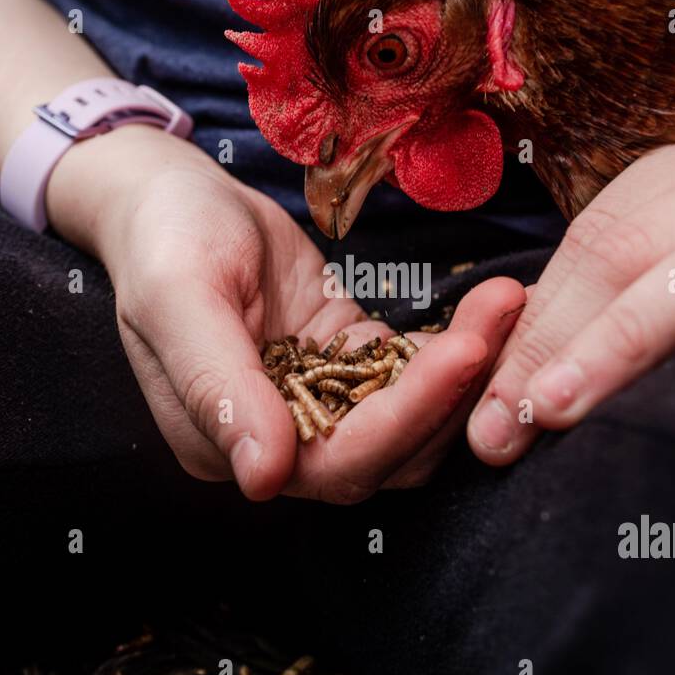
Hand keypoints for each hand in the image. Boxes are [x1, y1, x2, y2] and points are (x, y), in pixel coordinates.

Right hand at [49, 126, 524, 501]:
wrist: (171, 197)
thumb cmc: (164, 238)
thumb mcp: (178, 294)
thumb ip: (215, 384)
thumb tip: (261, 477)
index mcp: (228, 443)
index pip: (335, 462)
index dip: (405, 419)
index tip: (464, 352)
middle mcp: (281, 440)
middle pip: (390, 451)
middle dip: (454, 391)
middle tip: (503, 313)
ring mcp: (320, 403)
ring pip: (414, 422)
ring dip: (466, 373)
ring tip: (509, 302)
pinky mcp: (350, 363)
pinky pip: (413, 375)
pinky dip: (456, 348)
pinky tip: (492, 304)